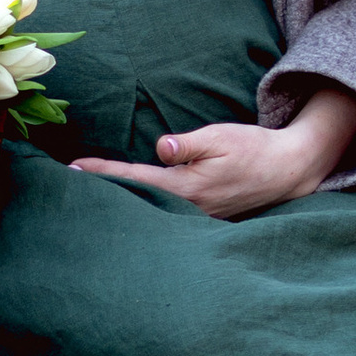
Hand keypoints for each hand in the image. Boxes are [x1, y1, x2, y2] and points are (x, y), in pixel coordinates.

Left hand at [71, 87, 355, 217]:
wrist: (289, 169)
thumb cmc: (254, 148)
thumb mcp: (222, 136)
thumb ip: (188, 144)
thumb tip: (161, 146)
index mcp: (188, 187)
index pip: (136, 179)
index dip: (103, 173)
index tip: (73, 169)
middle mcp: (189, 208)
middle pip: (136, 201)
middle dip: (103, 193)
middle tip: (66, 186)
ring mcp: (196, 217)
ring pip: (149, 210)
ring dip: (121, 202)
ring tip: (89, 197)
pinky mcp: (203, 218)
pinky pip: (165, 213)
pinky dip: (143, 208)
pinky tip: (128, 205)